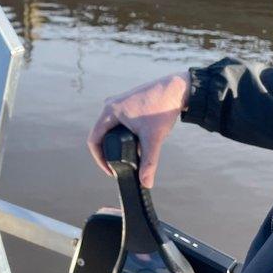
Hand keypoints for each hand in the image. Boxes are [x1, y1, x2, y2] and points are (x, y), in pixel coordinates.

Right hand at [87, 72, 189, 187]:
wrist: (178, 88)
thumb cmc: (163, 108)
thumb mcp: (153, 138)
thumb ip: (149, 162)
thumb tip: (146, 183)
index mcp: (110, 111)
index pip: (94, 139)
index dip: (99, 159)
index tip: (111, 171)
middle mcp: (111, 105)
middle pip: (100, 134)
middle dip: (107, 153)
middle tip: (118, 167)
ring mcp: (119, 103)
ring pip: (109, 128)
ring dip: (114, 143)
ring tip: (126, 157)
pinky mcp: (128, 103)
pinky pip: (117, 122)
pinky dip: (121, 135)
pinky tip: (133, 144)